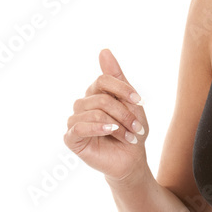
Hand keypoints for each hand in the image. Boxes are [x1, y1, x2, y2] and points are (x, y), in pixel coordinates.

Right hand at [63, 49, 148, 181]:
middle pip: (101, 98)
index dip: (123, 89)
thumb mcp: (131, 104)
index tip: (140, 101)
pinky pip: (78, 127)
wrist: (131, 160)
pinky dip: (97, 128)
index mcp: (95, 94)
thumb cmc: (131, 131)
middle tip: (138, 128)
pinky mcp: (71, 138)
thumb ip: (117, 78)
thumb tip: (104, 51)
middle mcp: (82, 105)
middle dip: (124, 113)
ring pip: (94, 113)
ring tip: (130, 136)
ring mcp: (75, 121)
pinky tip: (110, 131)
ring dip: (117, 125)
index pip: (103, 79)